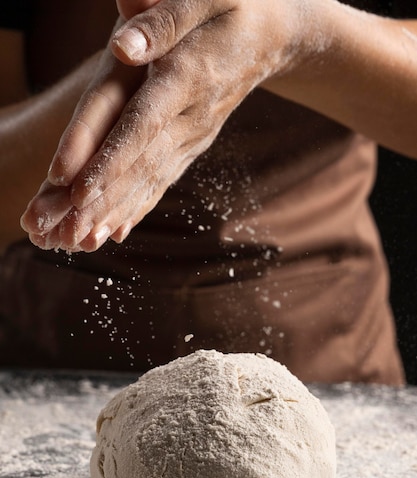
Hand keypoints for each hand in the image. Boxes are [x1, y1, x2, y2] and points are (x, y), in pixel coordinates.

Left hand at [22, 0, 309, 251]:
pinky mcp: (193, 144)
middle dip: (104, 199)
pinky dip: (139, 206)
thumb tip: (121, 48)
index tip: (79, 190)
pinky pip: (163, 180)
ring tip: (83, 240)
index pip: (141, 126)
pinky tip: (116, 230)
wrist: (275, 37)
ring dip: (116, 212)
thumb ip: (163, 20)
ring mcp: (194, 135)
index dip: (110, 159)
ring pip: (151, 180)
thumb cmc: (237, 7)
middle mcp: (190, 116)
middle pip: (141, 165)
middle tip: (69, 231)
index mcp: (186, 78)